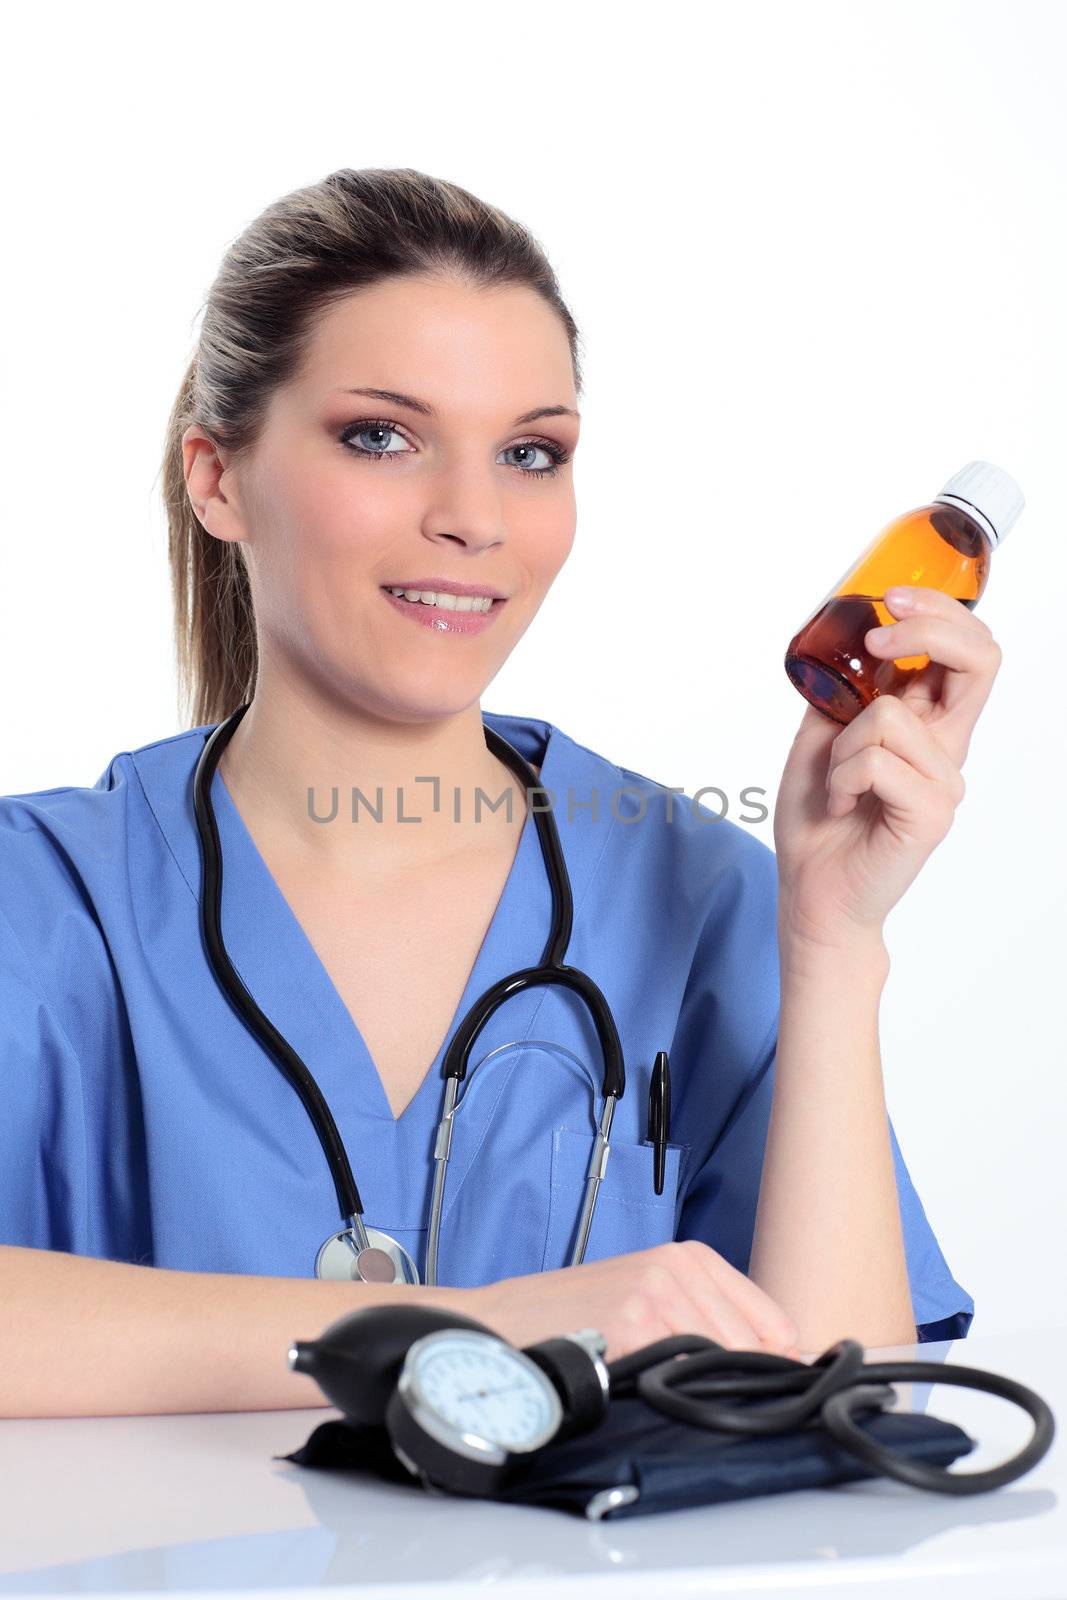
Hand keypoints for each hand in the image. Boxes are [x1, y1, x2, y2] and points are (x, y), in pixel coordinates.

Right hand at [462, 1240, 802, 1361]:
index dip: (776, 1365)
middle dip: (741, 1381)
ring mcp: (659, 1288)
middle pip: (757, 1347)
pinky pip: (686, 1371)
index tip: (765, 1390)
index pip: (775, 1322)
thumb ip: (711, 1325)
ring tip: (659, 1385)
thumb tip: (780, 1370)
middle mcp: (680, 1264)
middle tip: (695, 1395)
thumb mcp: (651, 1302)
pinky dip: (674, 1390)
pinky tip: (644, 1384)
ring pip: (726, 1362)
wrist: (507, 1321)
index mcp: (691, 1257)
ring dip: (704, 1389)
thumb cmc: (575, 1318)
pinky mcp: (637, 1318)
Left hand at [774, 586, 1002, 948]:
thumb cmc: (819, 818)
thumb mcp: (822, 734)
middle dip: (927, 629)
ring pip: (890, 713)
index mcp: (929, 720)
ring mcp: (945, 779)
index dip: (940, 609)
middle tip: (878, 644)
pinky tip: (842, 805)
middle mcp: (947, 745)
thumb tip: (845, 637)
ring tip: (838, 785)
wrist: (812, 890)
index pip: (969, 647)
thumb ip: (844, 690)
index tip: (889, 599)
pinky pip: (877, 760)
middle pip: (978, 658)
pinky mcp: (932, 812)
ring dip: (841, 744)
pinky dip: (842, 778)